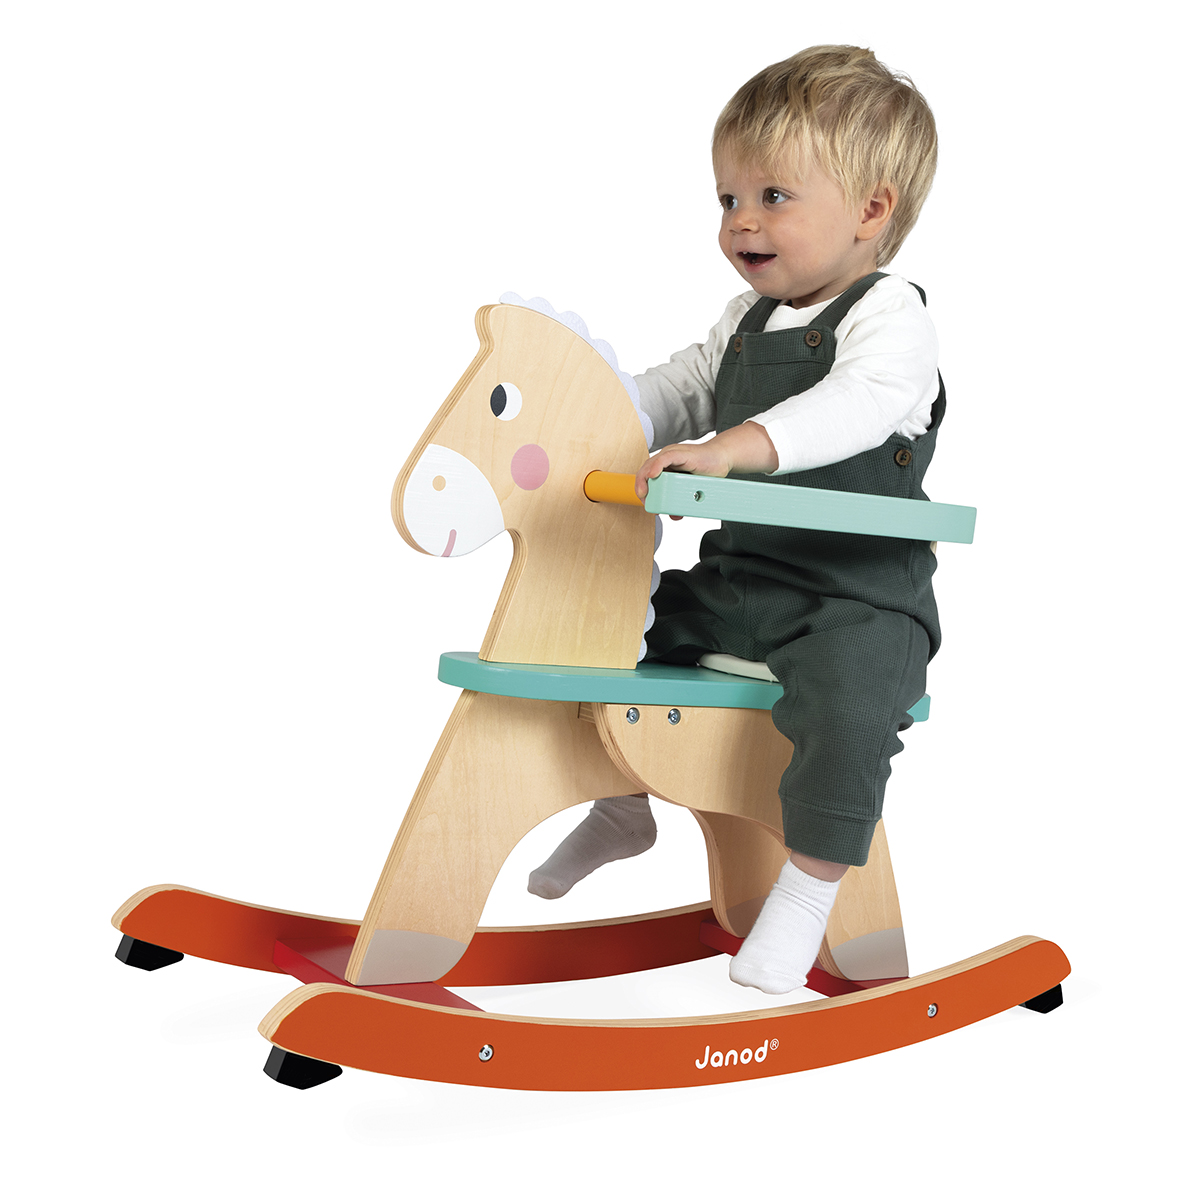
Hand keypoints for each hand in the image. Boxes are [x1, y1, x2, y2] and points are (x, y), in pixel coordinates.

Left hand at [634, 422, 778, 499]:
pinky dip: (656, 467)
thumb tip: (674, 516)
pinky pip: (664, 459)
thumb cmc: (708, 471)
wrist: (723, 458)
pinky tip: (653, 475)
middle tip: (647, 503)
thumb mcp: (692, 490)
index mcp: (666, 468)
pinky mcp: (680, 453)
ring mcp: (672, 455)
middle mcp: (666, 460)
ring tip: (645, 493)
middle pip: (645, 472)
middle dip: (642, 489)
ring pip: (651, 465)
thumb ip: (682, 501)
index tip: (647, 505)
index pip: (647, 478)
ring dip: (645, 480)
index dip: (643, 492)